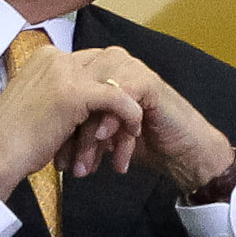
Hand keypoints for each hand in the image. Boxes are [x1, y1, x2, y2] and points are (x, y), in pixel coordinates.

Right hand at [0, 43, 147, 196]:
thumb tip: (79, 104)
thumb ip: (57, 94)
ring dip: (126, 109)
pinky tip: (135, 128)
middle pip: (103, 71)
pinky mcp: (76, 93)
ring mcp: (65, 72)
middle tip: (130, 122)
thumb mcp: (36, 103)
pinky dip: (129, 113)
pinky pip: (116, 97)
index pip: (89, 65)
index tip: (114, 114)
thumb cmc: (11, 138)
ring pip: (113, 84)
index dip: (104, 89)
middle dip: (119, 97)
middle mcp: (56, 57)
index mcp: (45, 57)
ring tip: (133, 131)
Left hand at [74, 47, 235, 196]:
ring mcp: (131, 72)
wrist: (184, 150)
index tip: (58, 162)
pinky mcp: (149, 82)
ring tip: (87, 167)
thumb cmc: (145, 143)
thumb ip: (83, 132)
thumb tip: (51, 147)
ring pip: (98, 98)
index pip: (67, 98)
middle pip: (79, 96)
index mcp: (97, 76)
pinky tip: (108, 141)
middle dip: (72, 137)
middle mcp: (112, 69)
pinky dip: (113, 120)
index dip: (61, 132)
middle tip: (69, 167)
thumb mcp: (105, 139)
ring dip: (91, 136)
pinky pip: (124, 95)